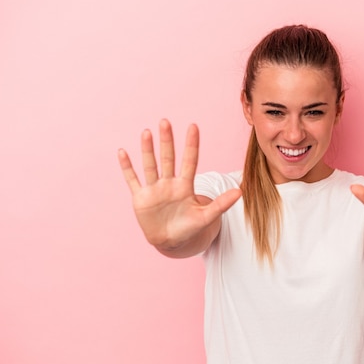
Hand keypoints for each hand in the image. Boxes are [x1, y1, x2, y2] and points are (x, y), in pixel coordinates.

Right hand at [118, 119, 240, 256]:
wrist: (171, 242)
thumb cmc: (189, 228)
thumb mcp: (206, 217)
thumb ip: (221, 204)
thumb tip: (240, 192)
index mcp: (185, 186)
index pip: (190, 161)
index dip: (191, 145)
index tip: (193, 126)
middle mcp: (169, 183)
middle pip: (168, 158)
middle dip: (167, 141)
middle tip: (165, 121)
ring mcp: (154, 189)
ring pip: (150, 165)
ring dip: (147, 150)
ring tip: (147, 132)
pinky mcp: (141, 198)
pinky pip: (132, 180)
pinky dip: (127, 168)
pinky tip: (122, 152)